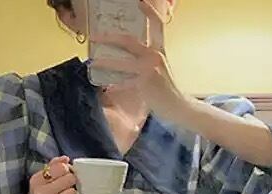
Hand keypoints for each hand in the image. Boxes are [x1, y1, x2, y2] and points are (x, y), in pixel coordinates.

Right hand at [14, 156, 77, 193]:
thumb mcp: (40, 181)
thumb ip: (53, 167)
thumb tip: (65, 158)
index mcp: (36, 181)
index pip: (60, 167)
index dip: (67, 170)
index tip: (65, 175)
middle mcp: (40, 193)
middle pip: (69, 179)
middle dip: (71, 182)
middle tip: (67, 187)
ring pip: (72, 193)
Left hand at [90, 0, 187, 120]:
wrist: (178, 106)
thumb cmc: (166, 88)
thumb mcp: (159, 68)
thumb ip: (146, 59)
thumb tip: (126, 55)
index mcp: (159, 50)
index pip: (156, 24)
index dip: (149, 11)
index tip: (139, 2)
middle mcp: (155, 56)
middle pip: (129, 41)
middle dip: (109, 37)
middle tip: (94, 36)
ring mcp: (150, 69)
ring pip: (123, 62)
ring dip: (106, 62)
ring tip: (93, 62)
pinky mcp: (145, 84)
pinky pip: (125, 83)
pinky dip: (114, 85)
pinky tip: (106, 87)